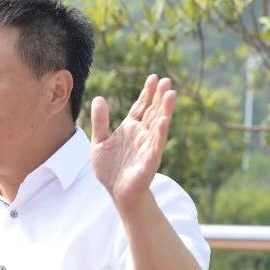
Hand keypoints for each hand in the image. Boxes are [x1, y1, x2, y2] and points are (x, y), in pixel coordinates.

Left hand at [90, 75, 176, 211]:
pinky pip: (156, 144)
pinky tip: (165, 119)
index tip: (153, 77)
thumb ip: (99, 121)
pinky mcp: (150, 159)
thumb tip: (99, 98)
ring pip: (158, 124)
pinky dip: (160, 132)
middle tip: (166, 80)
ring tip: (170, 93)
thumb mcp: (98, 142)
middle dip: (158, 96)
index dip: (147, 93)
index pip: (140, 107)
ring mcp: (147, 146)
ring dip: (164, 109)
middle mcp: (141, 134)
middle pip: (152, 111)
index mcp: (130, 128)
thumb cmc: (110, 169)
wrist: (116, 192)